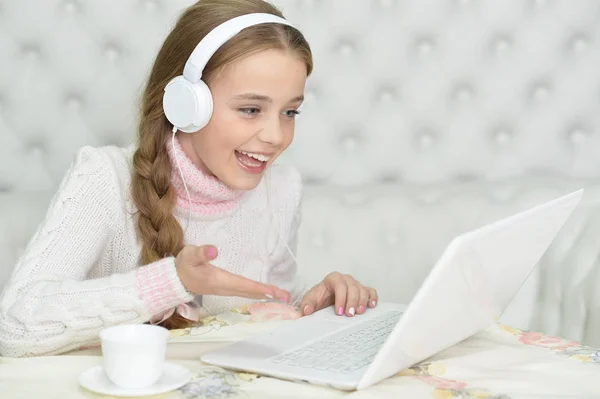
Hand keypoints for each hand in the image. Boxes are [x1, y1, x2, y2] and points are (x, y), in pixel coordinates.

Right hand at [175, 245, 289, 301]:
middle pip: (250, 292)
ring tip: (281, 296)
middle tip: (287, 297)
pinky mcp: (226, 287)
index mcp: (220, 281)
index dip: (260, 288)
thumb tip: (213, 250)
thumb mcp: (190, 256)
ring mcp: (226, 289)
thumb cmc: (184, 266)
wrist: (175, 279)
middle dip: (268, 294)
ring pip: (248, 293)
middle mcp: (225, 287)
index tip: (274, 292)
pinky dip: (257, 292)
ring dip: (265, 294)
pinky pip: (245, 291)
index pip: (244, 285)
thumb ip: (201, 253)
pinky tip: (264, 293)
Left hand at [299, 272, 377, 316]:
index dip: (341, 298)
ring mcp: (355, 284)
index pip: (339, 285)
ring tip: (359, 313)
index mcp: (333, 278)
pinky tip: (371, 306)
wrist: (325, 298)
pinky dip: (372, 298)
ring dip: (362, 301)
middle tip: (350, 314)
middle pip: (353, 287)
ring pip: (363, 289)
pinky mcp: (363, 290)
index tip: (339, 312)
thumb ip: (307, 304)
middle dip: (352, 301)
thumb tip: (306, 310)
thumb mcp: (311, 300)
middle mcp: (346, 279)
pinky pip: (371, 291)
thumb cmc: (319, 298)